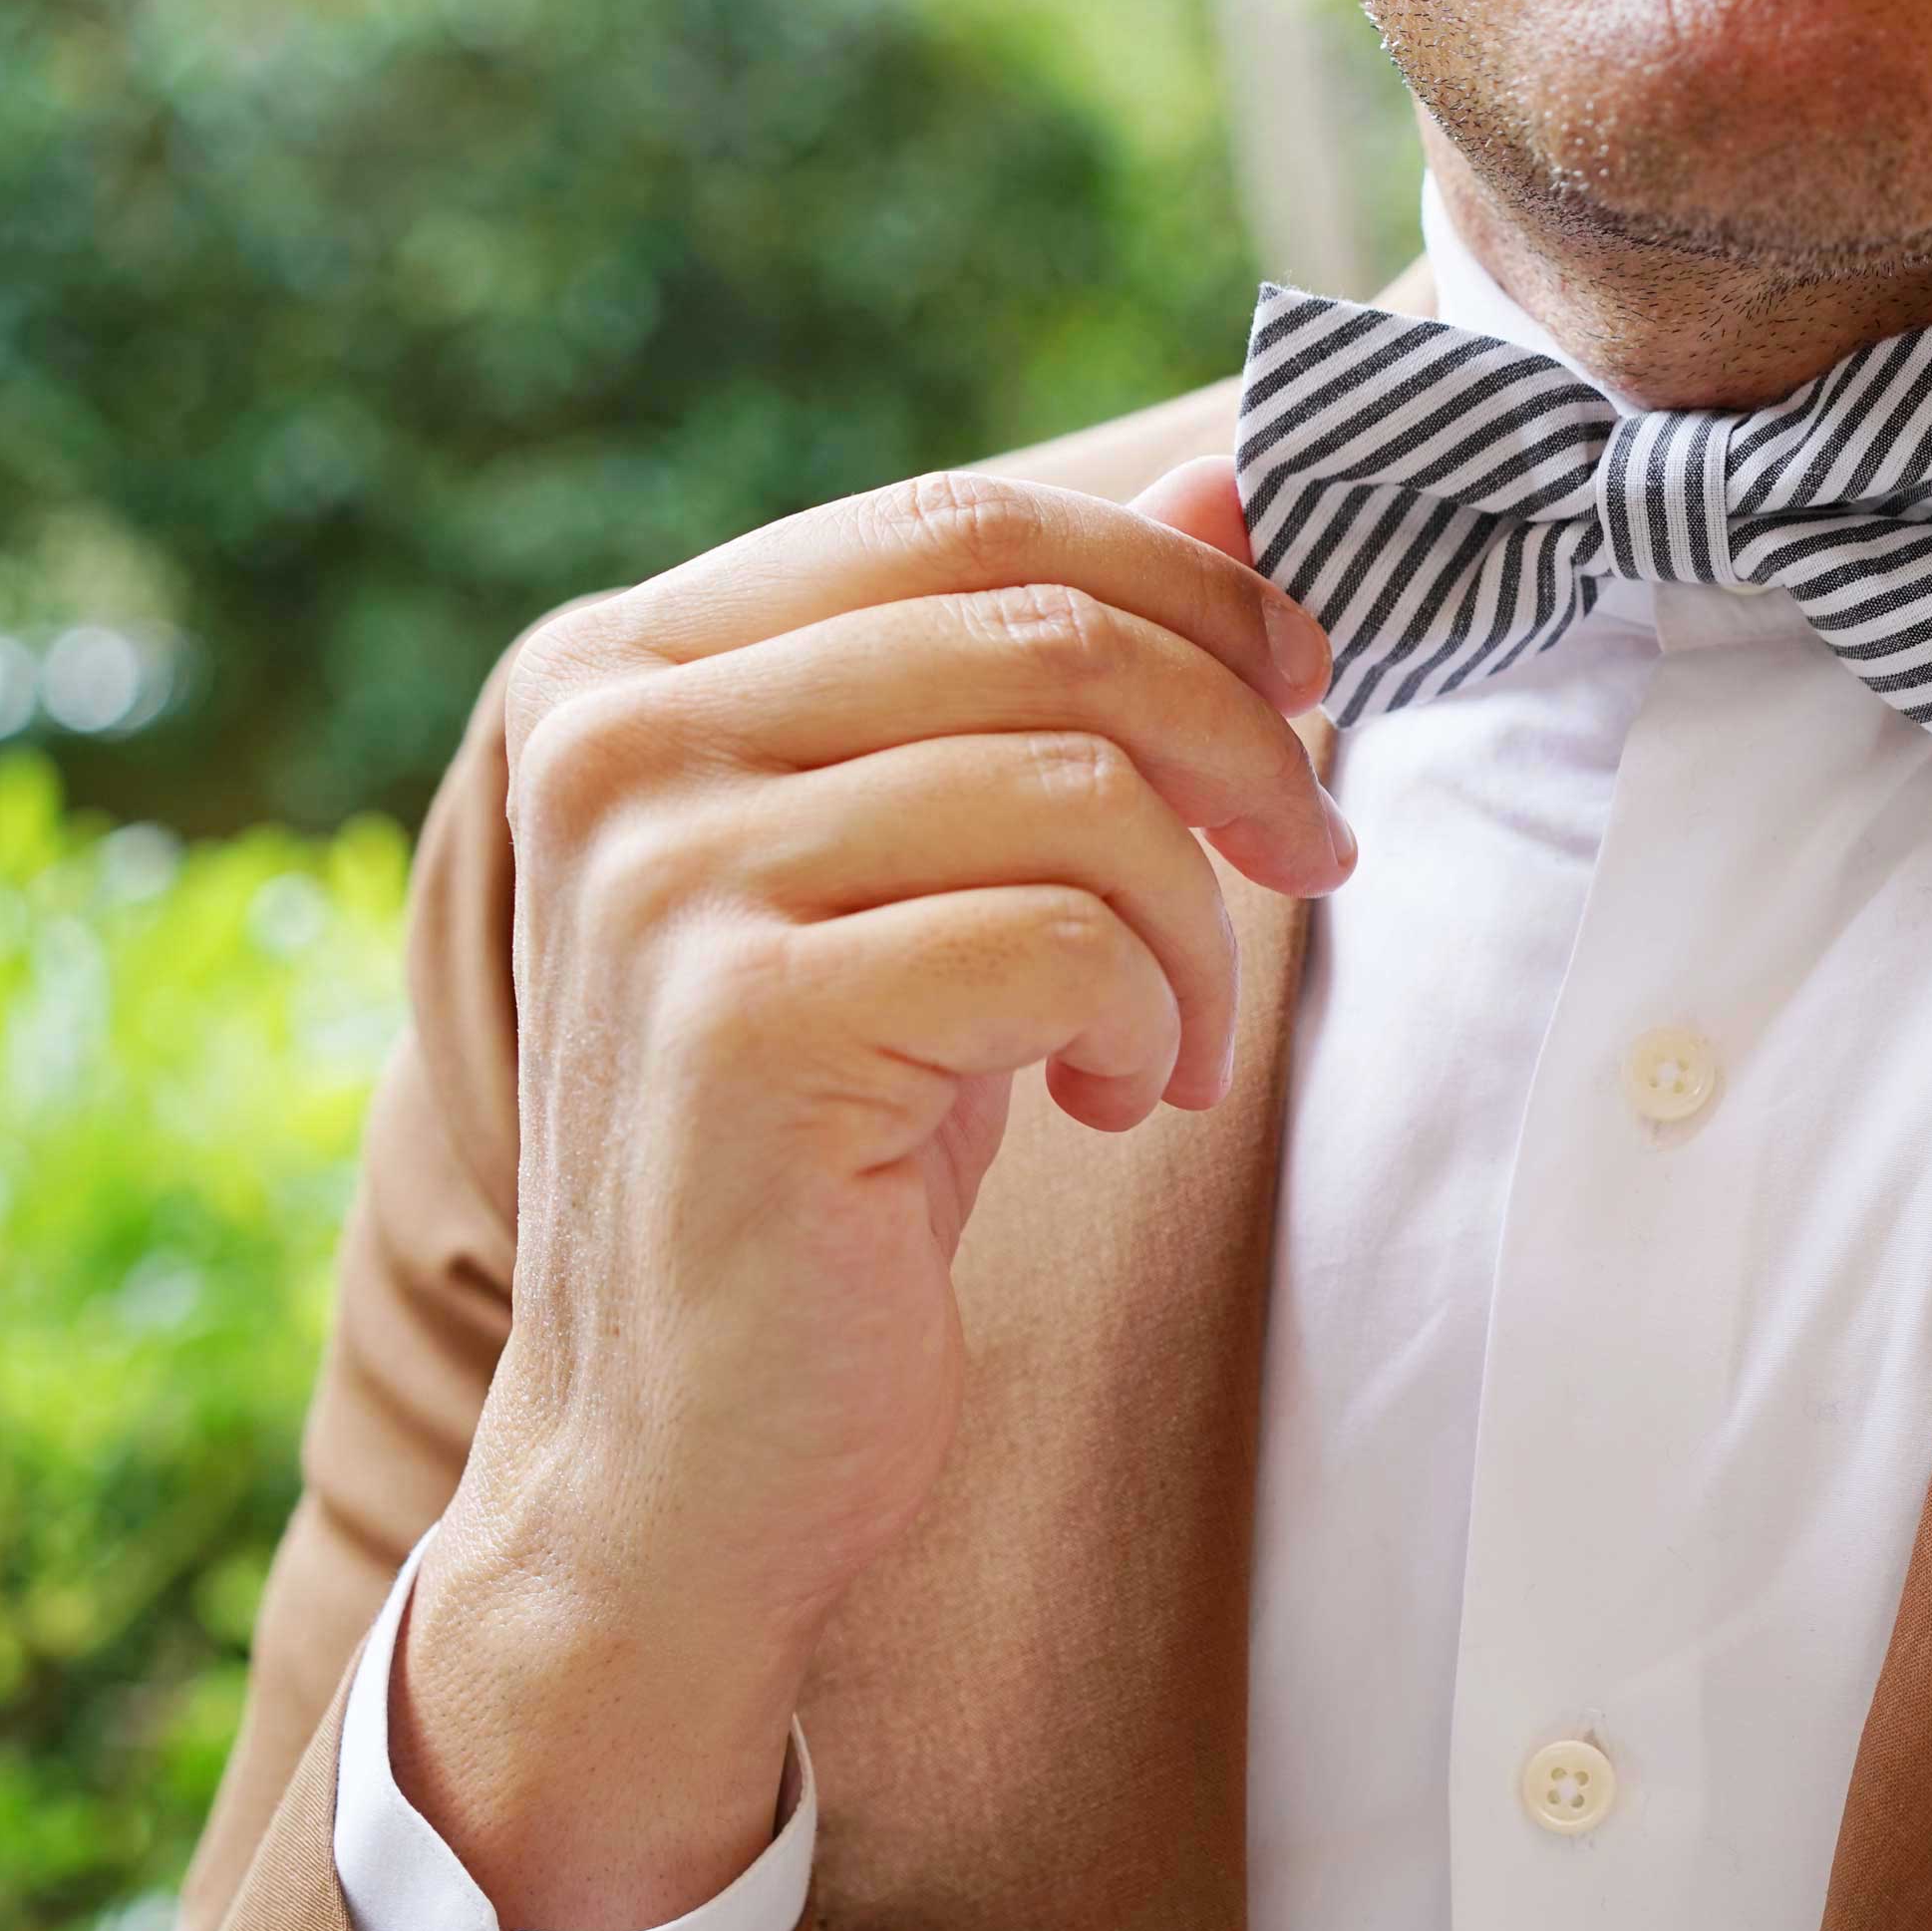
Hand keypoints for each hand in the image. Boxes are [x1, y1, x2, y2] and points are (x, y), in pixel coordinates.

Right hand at [393, 458, 1337, 1930]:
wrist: (685, 1459)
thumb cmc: (832, 1161)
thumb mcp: (941, 885)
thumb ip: (1043, 684)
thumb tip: (1230, 471)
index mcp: (633, 670)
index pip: (967, 528)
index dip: (1183, 585)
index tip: (1308, 688)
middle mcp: (615, 741)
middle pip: (1040, 628)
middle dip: (1238, 736)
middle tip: (1316, 855)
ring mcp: (663, 875)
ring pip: (1074, 788)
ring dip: (1192, 927)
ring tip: (1170, 1045)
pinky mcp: (746, 1021)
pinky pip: (1060, 940)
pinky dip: (1146, 1025)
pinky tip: (1113, 1105)